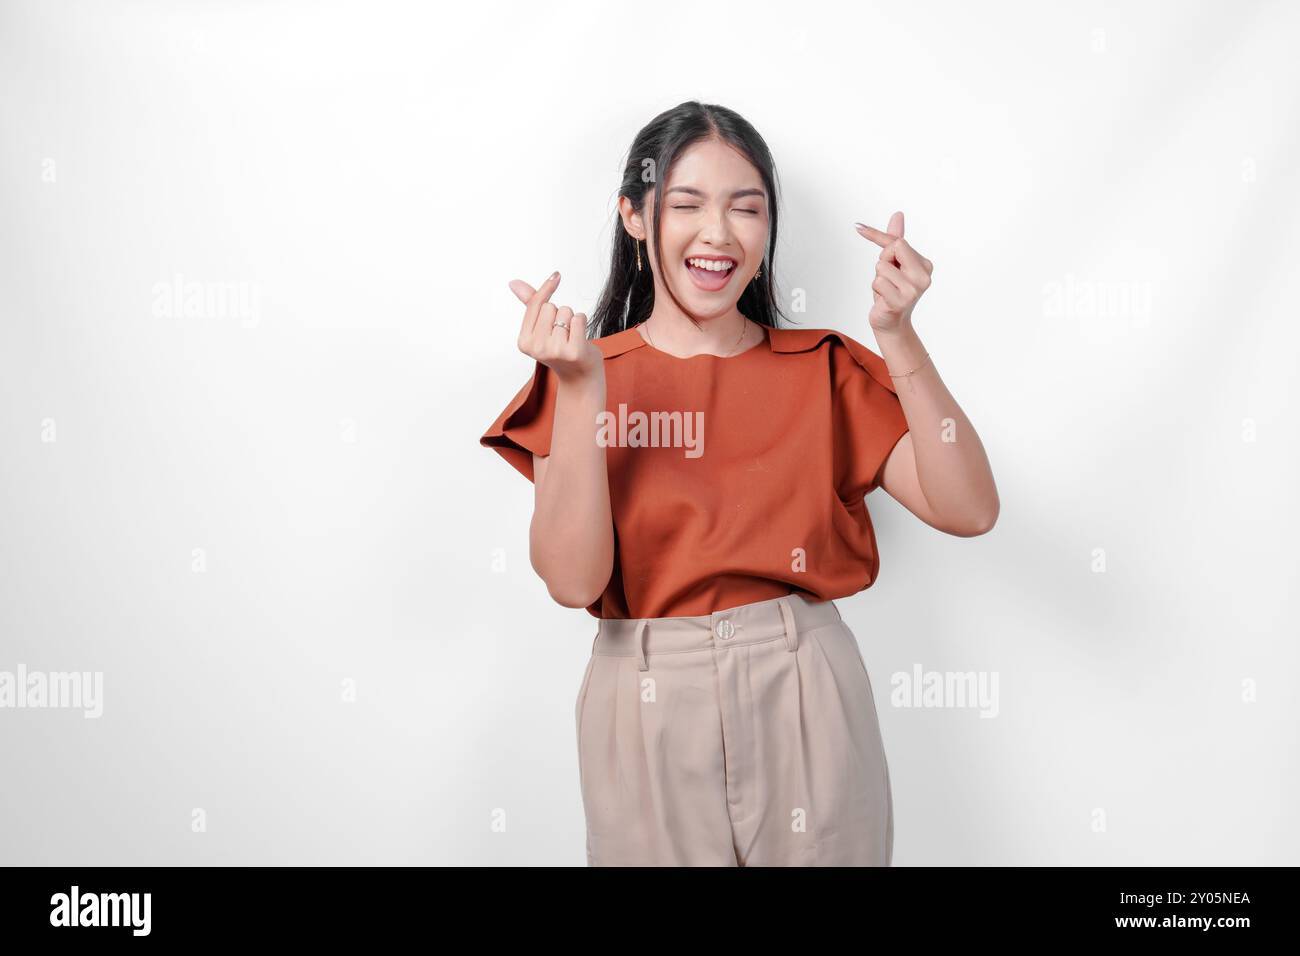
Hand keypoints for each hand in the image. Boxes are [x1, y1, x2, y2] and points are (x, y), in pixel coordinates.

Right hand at [508, 273, 603, 384]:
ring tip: (571, 338)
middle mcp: (536, 347)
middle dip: (560, 314)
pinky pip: (579, 318)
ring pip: (566, 311)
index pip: (535, 304)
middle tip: (563, 334)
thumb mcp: (541, 328)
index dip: (547, 288)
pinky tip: (580, 340)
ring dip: (572, 320)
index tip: (556, 276)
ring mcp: (554, 350)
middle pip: (551, 306)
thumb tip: (513, 283)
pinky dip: (583, 324)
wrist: (579, 376)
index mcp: (524, 342)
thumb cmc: (561, 349)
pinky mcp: (573, 351)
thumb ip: (530, 304)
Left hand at [855, 211, 932, 332]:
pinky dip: (876, 290)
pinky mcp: (900, 301)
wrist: (891, 323)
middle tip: (887, 277)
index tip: (858, 227)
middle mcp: (924, 276)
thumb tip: (898, 215)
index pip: (898, 241)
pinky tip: (884, 299)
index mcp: (925, 264)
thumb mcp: (893, 263)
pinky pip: (878, 282)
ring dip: (878, 278)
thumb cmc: (892, 291)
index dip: (877, 235)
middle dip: (883, 260)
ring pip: (881, 266)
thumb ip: (895, 239)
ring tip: (886, 290)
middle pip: (892, 248)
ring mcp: (914, 290)